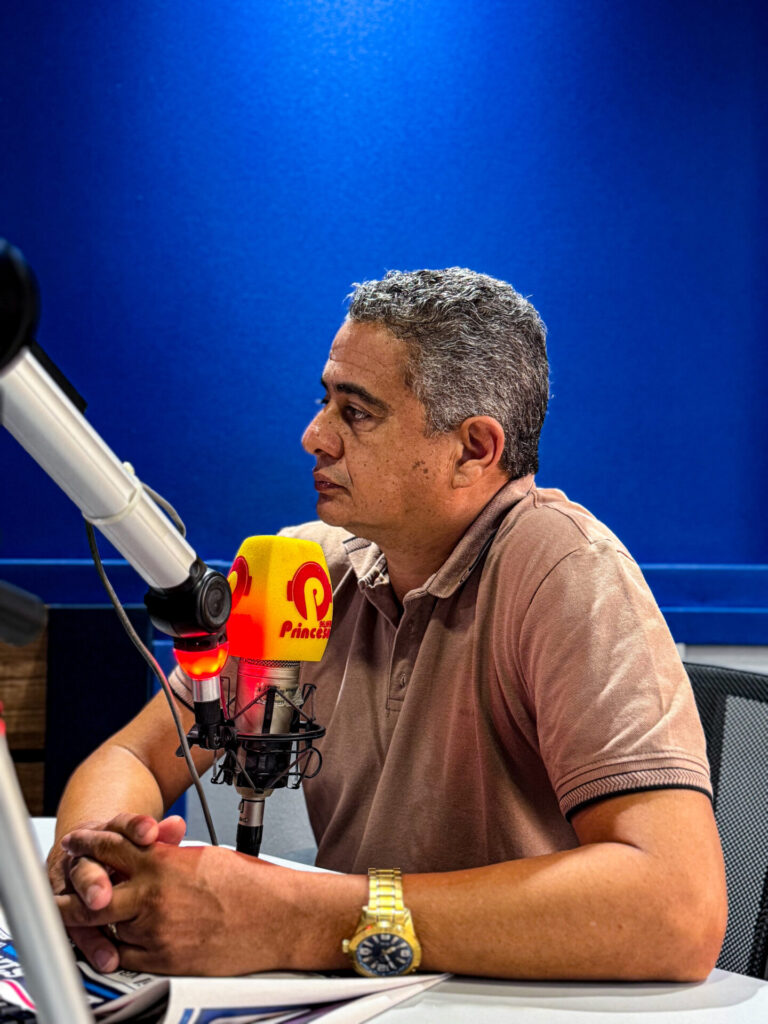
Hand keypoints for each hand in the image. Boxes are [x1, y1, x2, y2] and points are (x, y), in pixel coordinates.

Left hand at [54, 829, 296, 974]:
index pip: (110, 848)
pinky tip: (119, 942)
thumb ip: (166, 856)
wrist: (279, 917)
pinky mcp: (166, 962)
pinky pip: (127, 957)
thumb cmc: (251, 885)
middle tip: (56, 894)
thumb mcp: (202, 855)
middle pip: (92, 897)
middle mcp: (154, 898)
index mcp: (162, 864)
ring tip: (89, 919)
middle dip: (69, 895)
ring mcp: (157, 933)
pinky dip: (120, 948)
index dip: (87, 843)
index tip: (77, 842)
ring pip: (108, 929)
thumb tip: (146, 855)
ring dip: (98, 923)